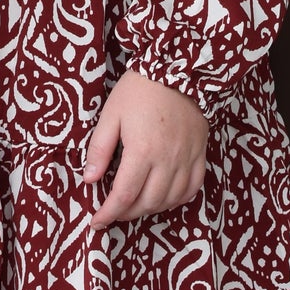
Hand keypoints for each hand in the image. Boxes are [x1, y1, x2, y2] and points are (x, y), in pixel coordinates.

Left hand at [81, 69, 208, 226]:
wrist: (178, 68)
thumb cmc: (140, 89)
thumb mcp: (110, 115)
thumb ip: (99, 149)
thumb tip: (89, 179)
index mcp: (142, 151)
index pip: (124, 195)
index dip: (109, 213)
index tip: (97, 222)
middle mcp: (167, 160)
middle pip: (147, 202)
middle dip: (127, 213)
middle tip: (113, 212)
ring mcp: (187, 158)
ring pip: (170, 200)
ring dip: (150, 209)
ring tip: (135, 205)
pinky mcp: (200, 153)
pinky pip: (192, 188)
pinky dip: (177, 199)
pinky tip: (163, 197)